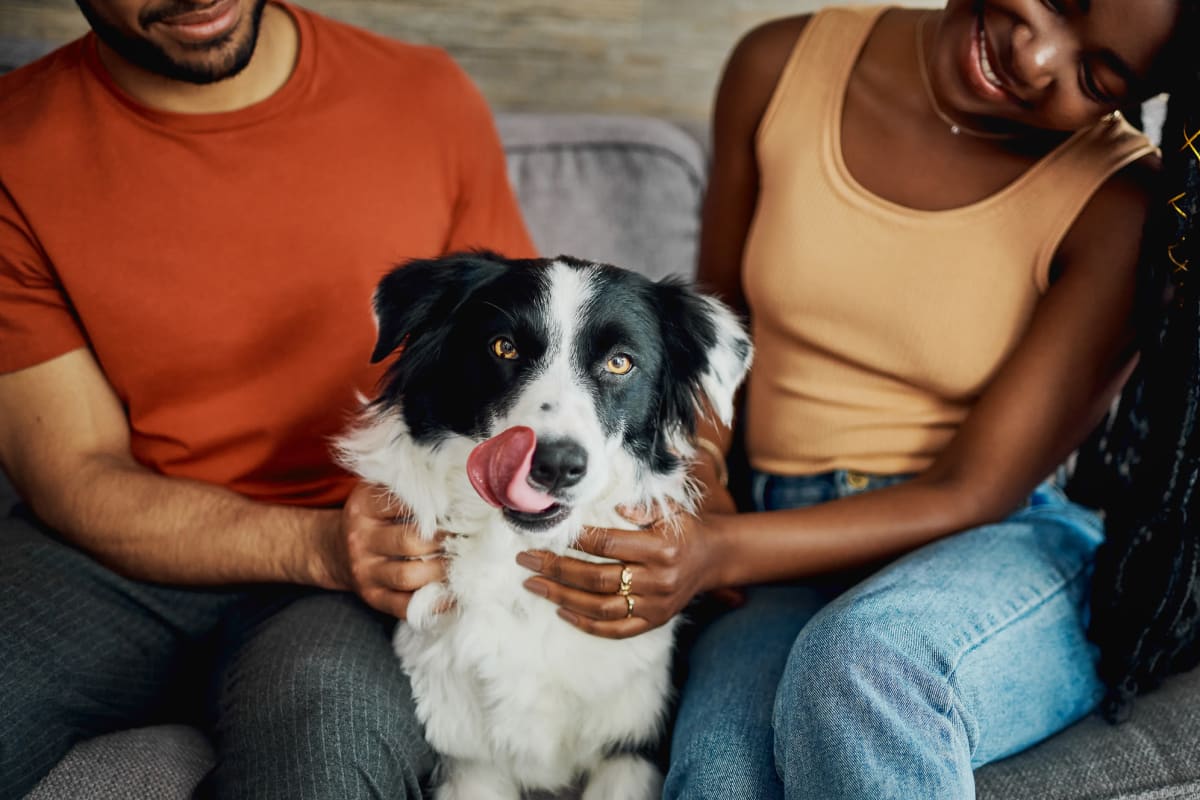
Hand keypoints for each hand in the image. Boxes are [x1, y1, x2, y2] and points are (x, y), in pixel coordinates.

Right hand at [326, 481, 449, 619]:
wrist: (335, 548)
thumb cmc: (373, 517)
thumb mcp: (378, 492)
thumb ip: (408, 487)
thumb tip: (454, 488)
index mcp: (364, 507)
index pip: (404, 505)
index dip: (437, 508)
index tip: (461, 510)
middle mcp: (361, 539)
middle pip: (409, 542)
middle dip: (444, 542)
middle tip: (467, 538)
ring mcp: (365, 571)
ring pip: (407, 575)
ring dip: (440, 571)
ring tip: (462, 563)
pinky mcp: (373, 596)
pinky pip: (404, 606)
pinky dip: (431, 603)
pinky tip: (452, 594)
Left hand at [517, 504, 727, 638]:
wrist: (714, 558)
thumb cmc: (684, 529)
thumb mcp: (669, 509)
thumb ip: (641, 506)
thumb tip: (612, 505)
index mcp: (660, 548)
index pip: (608, 544)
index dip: (576, 540)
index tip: (549, 535)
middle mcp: (657, 580)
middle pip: (597, 578)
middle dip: (557, 569)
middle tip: (527, 561)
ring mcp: (655, 605)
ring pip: (600, 607)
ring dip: (562, 596)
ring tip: (534, 585)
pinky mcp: (654, 621)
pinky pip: (616, 629)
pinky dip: (586, 623)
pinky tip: (561, 611)